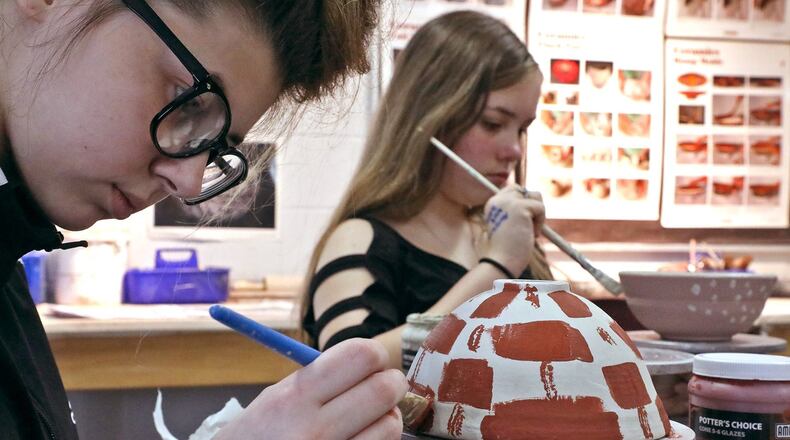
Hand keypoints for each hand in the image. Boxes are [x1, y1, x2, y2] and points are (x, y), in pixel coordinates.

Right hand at [215, 338, 407, 439]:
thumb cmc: (258, 434)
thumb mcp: (275, 398)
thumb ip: (319, 379)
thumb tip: (370, 361)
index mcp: (294, 396)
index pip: (360, 356)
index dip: (374, 354)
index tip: (373, 360)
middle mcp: (313, 429)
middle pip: (383, 389)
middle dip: (391, 383)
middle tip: (384, 386)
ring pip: (390, 424)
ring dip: (387, 417)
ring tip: (369, 418)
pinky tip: (360, 438)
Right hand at [482, 184, 545, 275]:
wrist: (501, 263)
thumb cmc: (506, 251)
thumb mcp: (509, 226)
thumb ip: (516, 212)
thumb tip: (534, 198)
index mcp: (492, 204)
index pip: (515, 189)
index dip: (524, 202)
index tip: (524, 222)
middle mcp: (498, 200)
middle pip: (526, 190)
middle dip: (533, 208)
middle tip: (528, 228)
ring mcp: (508, 202)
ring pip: (536, 196)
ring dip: (538, 214)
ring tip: (529, 231)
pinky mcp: (520, 208)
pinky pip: (541, 208)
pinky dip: (540, 223)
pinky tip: (531, 235)